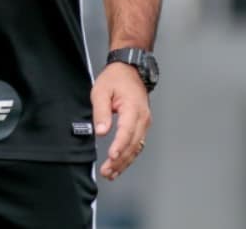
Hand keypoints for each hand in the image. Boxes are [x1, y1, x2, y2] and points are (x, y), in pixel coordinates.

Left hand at [90, 62, 151, 180]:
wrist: (129, 70)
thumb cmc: (116, 79)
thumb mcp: (101, 91)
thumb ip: (101, 112)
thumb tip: (101, 132)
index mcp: (133, 108)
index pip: (127, 131)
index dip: (119, 146)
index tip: (112, 157)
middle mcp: (142, 118)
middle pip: (133, 144)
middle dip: (120, 160)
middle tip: (106, 171)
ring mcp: (144, 123)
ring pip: (136, 147)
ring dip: (124, 162)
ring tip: (111, 173)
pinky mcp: (142, 125)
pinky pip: (137, 144)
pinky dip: (129, 156)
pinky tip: (120, 164)